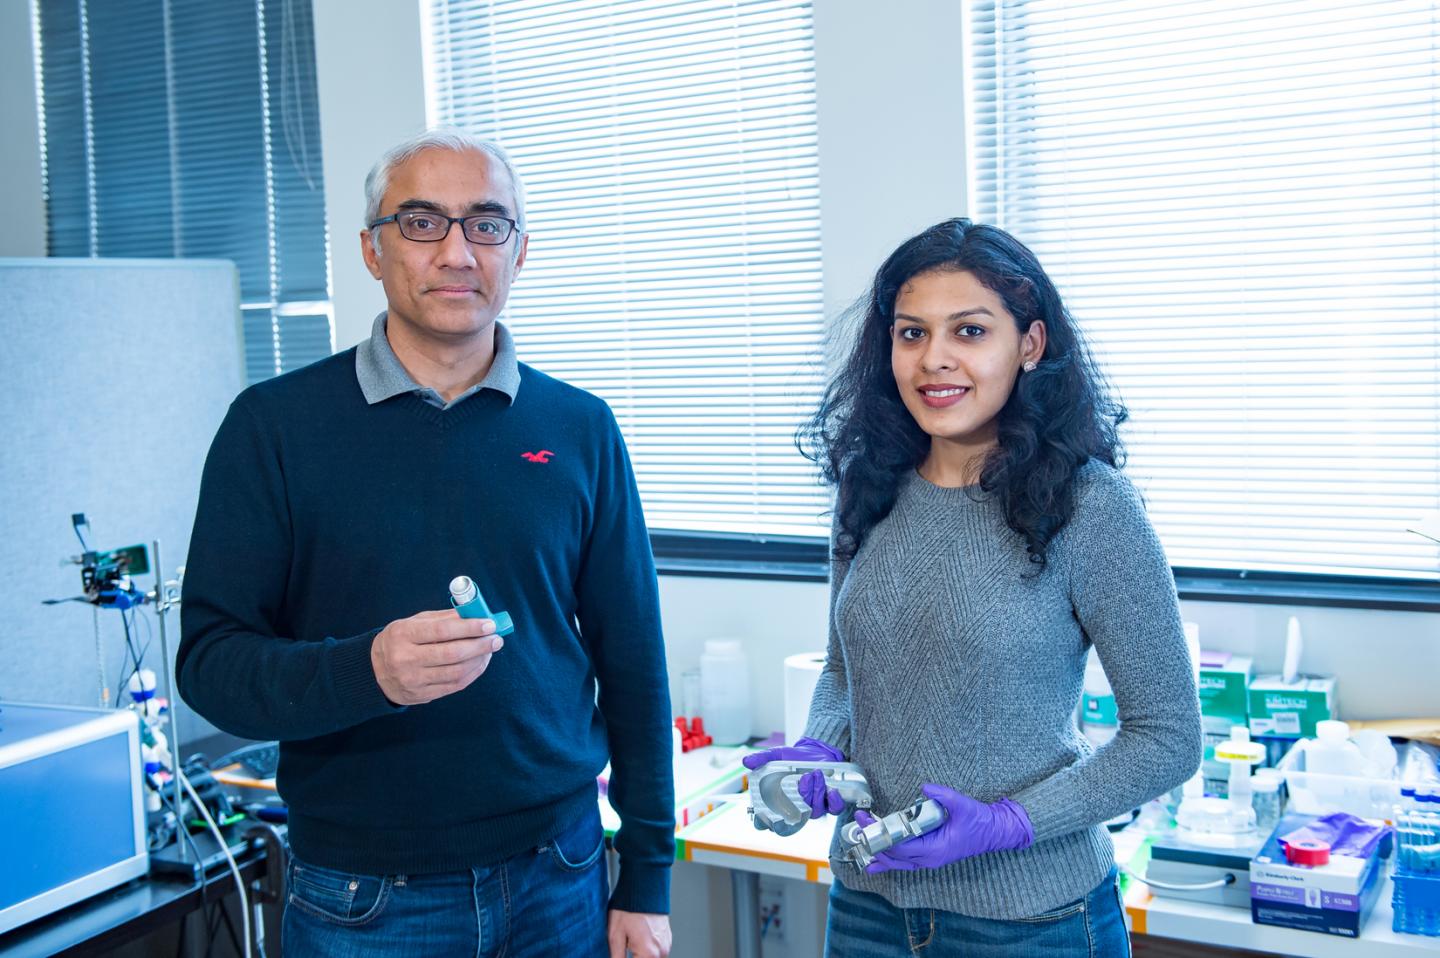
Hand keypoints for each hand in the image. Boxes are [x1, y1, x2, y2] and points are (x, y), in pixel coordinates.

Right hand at [370, 609, 503, 705]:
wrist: (374, 670)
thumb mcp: (414, 623)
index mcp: (403, 635)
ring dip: (479, 660)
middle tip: (497, 638)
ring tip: (490, 649)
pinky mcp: (421, 695)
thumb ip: (443, 618)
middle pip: (452, 654)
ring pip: (456, 672)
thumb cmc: (401, 640)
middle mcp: (405, 659)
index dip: (469, 627)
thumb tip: (476, 613)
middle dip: (480, 645)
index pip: (442, 631)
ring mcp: (413, 680)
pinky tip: (480, 663)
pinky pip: (454, 685)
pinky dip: (472, 673)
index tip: (489, 624)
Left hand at [607, 909, 669, 957]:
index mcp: (648, 954)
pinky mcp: (667, 939)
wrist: (644, 886)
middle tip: (624, 949)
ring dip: (640, 957)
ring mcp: (666, 945)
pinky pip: (657, 954)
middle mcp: (661, 952)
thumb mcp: (614, 935)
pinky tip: (636, 944)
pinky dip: (647, 953)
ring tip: (630, 945)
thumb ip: (616, 957)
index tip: (620, 955)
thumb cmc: (628, 907)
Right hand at [742, 737, 847, 818]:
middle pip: (795, 817)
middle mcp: (795, 809)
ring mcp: (812, 807)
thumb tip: (746, 762)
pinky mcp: (829, 803)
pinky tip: (831, 790)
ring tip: (816, 774)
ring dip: (816, 793)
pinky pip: (833, 809)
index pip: (767, 822)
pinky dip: (833, 802)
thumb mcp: (776, 756)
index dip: (763, 823)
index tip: (763, 818)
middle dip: (801, 797)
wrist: (816, 752)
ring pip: (814, 811)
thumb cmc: (794, 758)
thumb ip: (762, 759)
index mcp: (778, 801)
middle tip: (804, 778)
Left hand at [857, 784, 1033, 873]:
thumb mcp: (963, 805)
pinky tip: (875, 861)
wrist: (995, 832)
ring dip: (879, 852)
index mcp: (936, 849)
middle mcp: (930, 859)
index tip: (867, 821)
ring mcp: (929, 860)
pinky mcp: (930, 855)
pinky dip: (889, 859)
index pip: (901, 847)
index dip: (881, 835)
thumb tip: (925, 787)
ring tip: (860, 844)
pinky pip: (905, 862)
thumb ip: (944, 796)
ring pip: (898, 863)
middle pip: (894, 856)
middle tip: (858, 825)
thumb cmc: (980, 821)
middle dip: (874, 842)